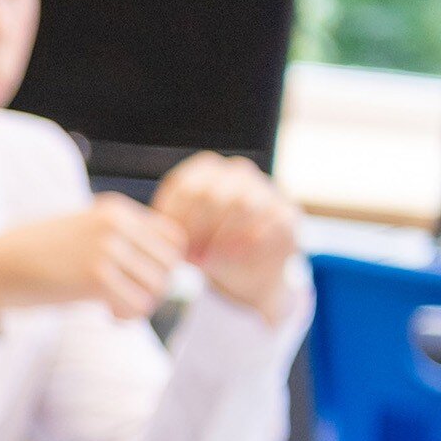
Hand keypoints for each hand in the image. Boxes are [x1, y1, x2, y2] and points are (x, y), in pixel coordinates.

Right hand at [0, 194, 184, 325]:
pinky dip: (126, 316)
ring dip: (140, 304)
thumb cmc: (38, 256)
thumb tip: (166, 271)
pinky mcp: (94, 276)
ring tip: (115, 308)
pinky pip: (136, 305)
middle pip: (170, 264)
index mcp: (114, 210)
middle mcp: (114, 224)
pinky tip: (107, 315)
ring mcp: (105, 248)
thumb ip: (119, 240)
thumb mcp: (82, 233)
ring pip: (157, 286)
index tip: (140, 280)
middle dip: (154, 287)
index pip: (173, 238)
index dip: (164, 265)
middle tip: (127, 299)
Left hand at [151, 151, 301, 319]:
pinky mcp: (288, 212)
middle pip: (211, 194)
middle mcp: (238, 172)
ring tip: (205, 261)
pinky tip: (231, 258)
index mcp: (207, 169)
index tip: (169, 245)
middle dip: (196, 230)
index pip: (185, 185)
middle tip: (187, 258)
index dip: (175, 219)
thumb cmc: (206, 246)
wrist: (248, 271)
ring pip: (241, 204)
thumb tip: (153, 229)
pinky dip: (245, 242)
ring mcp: (266, 188)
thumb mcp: (181, 234)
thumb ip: (167, 225)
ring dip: (219, 237)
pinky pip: (268, 222)